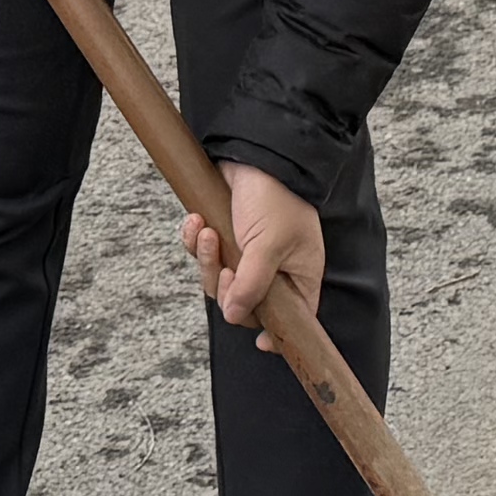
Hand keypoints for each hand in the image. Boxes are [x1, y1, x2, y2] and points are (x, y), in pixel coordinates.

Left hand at [187, 163, 327, 334]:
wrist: (254, 152)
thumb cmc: (276, 197)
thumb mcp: (268, 245)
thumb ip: (251, 285)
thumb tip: (235, 316)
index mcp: (299, 275)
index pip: (293, 318)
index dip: (278, 332)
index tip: (262, 342)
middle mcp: (276, 269)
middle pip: (244, 303)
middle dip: (225, 286)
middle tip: (224, 266)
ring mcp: (248, 255)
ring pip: (219, 280)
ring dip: (206, 259)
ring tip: (207, 233)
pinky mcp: (226, 238)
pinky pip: (205, 255)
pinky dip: (196, 241)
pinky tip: (197, 223)